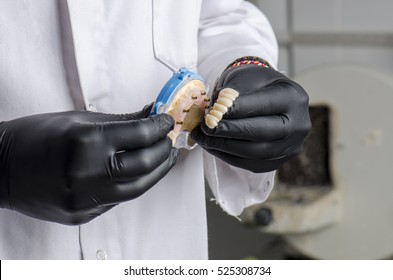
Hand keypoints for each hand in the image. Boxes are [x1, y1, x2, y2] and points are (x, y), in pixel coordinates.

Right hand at [0, 105, 177, 224]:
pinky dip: (134, 184)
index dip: (159, 126)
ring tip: (165, 159)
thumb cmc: (35, 137)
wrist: (0, 168)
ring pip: (138, 188)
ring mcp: (85, 198)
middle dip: (163, 150)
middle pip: (145, 164)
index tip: (167, 122)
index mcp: (86, 141)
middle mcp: (88, 172)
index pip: (139, 135)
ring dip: (157, 172)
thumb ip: (120, 120)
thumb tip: (150, 115)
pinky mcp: (82, 214)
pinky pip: (118, 199)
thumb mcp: (78, 120)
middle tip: (169, 141)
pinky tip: (140, 173)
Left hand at [192, 64, 310, 172]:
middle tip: (206, 127)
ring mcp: (290, 146)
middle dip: (230, 131)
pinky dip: (228, 156)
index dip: (237, 110)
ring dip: (225, 146)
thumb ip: (233, 93)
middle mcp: (299, 124)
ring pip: (255, 152)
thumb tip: (215, 112)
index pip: (264, 105)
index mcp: (294, 97)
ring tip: (203, 137)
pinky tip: (212, 146)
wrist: (264, 96)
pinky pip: (250, 164)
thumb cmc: (253, 85)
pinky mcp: (276, 161)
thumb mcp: (245, 77)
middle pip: (262, 133)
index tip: (213, 111)